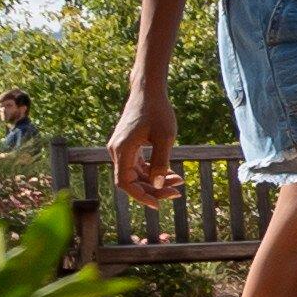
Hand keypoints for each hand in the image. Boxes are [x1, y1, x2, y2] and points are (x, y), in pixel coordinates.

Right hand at [113, 88, 179, 204]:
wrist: (148, 91)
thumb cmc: (158, 111)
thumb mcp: (165, 137)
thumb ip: (161, 161)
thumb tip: (156, 186)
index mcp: (121, 150)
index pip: (125, 183)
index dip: (140, 196)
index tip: (158, 205)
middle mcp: (116, 151)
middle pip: (131, 180)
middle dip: (153, 189)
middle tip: (177, 191)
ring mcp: (121, 149)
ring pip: (136, 174)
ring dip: (155, 180)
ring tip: (179, 181)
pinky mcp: (127, 146)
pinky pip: (138, 165)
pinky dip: (152, 170)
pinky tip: (171, 173)